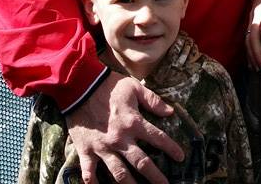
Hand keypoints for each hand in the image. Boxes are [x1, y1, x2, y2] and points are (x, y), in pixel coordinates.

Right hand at [65, 71, 183, 183]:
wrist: (80, 85)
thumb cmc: (109, 85)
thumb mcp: (134, 87)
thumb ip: (153, 100)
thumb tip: (170, 111)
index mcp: (134, 122)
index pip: (158, 138)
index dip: (171, 148)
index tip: (180, 157)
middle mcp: (120, 139)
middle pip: (141, 163)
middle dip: (155, 177)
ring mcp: (103, 147)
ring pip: (119, 173)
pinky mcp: (86, 151)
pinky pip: (89, 172)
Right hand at [246, 0, 260, 70]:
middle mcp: (256, 14)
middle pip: (252, 36)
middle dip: (257, 53)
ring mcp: (252, 19)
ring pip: (248, 39)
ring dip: (252, 55)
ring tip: (260, 69)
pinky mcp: (251, 23)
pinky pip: (247, 39)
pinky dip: (249, 52)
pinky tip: (253, 64)